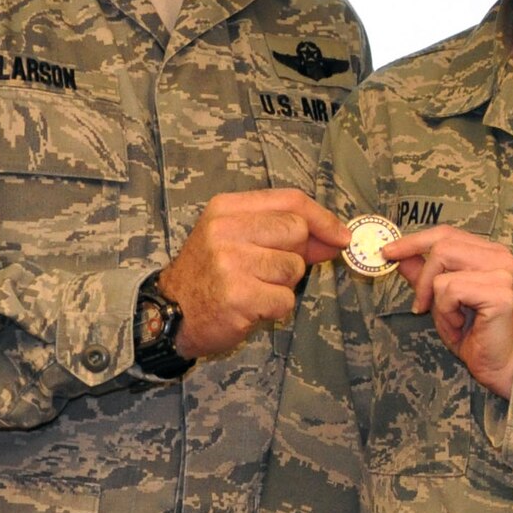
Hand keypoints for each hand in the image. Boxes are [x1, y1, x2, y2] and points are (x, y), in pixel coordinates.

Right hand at [160, 189, 349, 360]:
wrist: (170, 312)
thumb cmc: (212, 274)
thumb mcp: (240, 240)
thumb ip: (288, 235)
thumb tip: (339, 237)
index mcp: (226, 208)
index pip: (290, 200)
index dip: (323, 218)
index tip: (342, 236)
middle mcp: (226, 230)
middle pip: (297, 231)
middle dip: (295, 255)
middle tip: (268, 270)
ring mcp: (230, 262)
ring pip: (294, 268)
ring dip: (283, 284)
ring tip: (254, 287)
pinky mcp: (238, 295)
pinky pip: (285, 299)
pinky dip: (276, 308)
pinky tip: (251, 306)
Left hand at [386, 224, 512, 398]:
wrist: (495, 363)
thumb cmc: (471, 332)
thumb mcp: (439, 299)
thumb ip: (422, 274)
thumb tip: (398, 254)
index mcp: (489, 253)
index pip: (446, 234)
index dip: (414, 241)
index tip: (387, 252)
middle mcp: (500, 257)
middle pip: (442, 247)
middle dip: (423, 280)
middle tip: (422, 306)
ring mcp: (503, 273)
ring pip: (443, 270)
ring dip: (437, 300)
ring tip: (452, 318)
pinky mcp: (500, 293)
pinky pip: (450, 290)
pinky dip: (446, 312)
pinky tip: (461, 324)